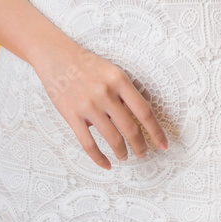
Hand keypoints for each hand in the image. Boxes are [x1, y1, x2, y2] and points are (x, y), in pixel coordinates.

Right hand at [34, 34, 168, 170]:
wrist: (56, 56)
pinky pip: (89, 144)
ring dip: (122, 152)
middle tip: (143, 154)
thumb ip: (124, 92)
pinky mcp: (72, 116)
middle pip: (130, 128)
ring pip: (112, 139)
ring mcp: (88, 105)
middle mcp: (106, 93)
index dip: (156, 131)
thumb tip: (139, 118)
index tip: (163, 144)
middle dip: (140, 146)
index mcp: (119, 79)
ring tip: (125, 157)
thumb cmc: (87, 64)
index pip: (144, 111)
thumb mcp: (112, 70)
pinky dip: (100, 158)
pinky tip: (107, 164)